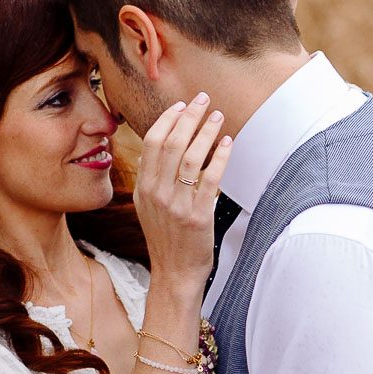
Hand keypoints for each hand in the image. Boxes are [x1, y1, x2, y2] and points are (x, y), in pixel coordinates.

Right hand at [134, 93, 234, 289]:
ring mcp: (177, 205)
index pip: (152, 142)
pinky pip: (211, 179)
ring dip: (207, 131)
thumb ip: (151, 178)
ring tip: (218, 116)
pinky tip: (228, 143)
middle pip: (172, 143)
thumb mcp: (148, 207)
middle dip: (189, 117)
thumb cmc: (166, 239)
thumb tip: (157, 147)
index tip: (180, 105)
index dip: (167, 120)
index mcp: (144, 188)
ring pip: (192, 157)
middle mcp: (157, 194)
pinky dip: (221, 157)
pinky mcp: (198, 216)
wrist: (174, 273)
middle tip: (203, 100)